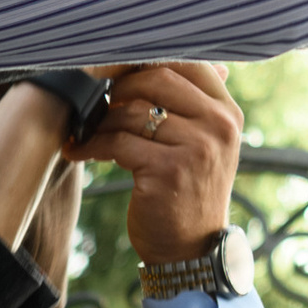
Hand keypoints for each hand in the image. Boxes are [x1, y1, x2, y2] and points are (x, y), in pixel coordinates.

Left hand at [86, 60, 243, 265]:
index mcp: (228, 113)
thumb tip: (153, 59)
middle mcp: (219, 126)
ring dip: (102, 120)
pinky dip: (92, 145)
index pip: (189, 62)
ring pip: (134, 112)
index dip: (149, 61)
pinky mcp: (167, 171)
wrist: (191, 249)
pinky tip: (80, 151)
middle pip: (159, 79)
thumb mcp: (204, 143)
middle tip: (101, 101)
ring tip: (87, 130)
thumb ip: (189, 104)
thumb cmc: (189, 189)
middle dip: (121, 87)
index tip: (122, 72)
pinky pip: (118, 143)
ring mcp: (196, 148)